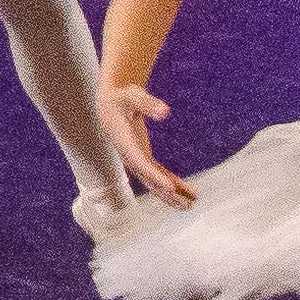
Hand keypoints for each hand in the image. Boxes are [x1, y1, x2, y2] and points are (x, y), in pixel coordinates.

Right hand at [97, 81, 195, 207]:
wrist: (110, 103)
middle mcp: (128, 155)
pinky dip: (170, 182)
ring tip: (190, 204)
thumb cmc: (122, 97)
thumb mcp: (133, 95)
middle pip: (147, 178)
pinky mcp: (142, 157)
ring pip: (152, 181)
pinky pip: (156, 174)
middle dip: (166, 192)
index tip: (170, 187)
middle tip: (187, 203)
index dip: (154, 176)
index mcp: (123, 142)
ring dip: (170, 193)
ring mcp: (135, 158)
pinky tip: (184, 190)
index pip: (139, 163)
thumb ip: (148, 103)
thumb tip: (165, 112)